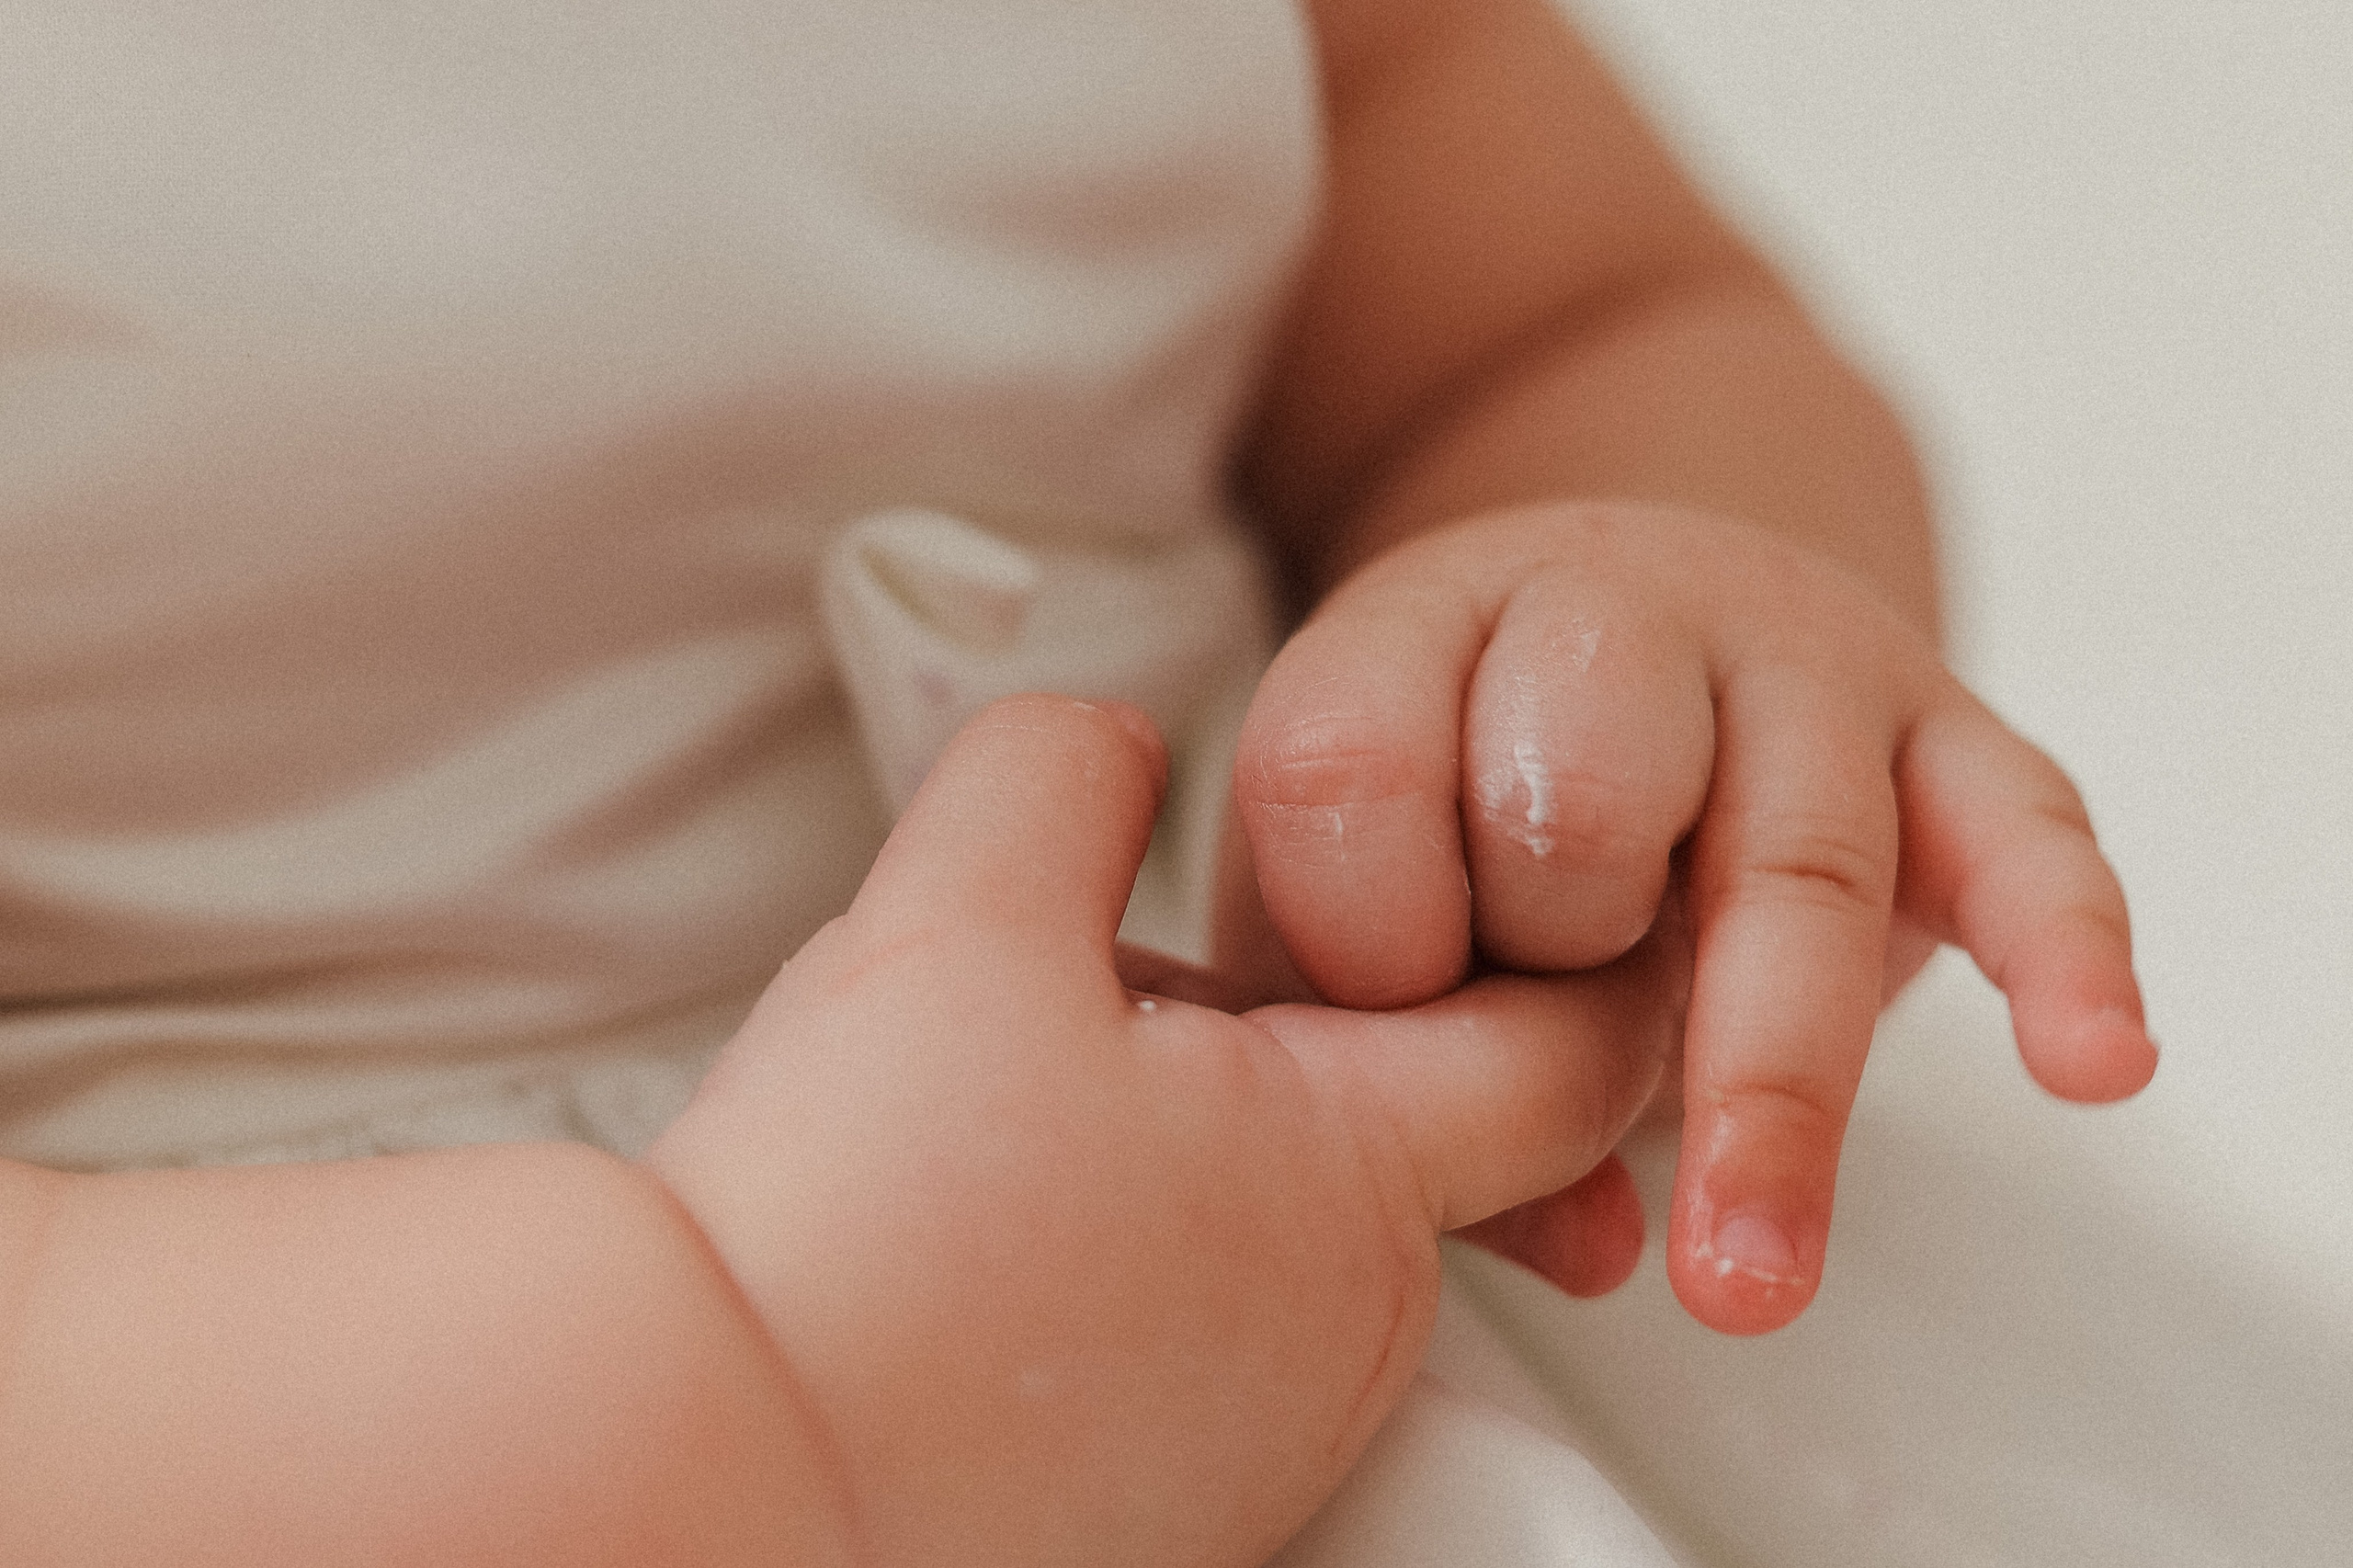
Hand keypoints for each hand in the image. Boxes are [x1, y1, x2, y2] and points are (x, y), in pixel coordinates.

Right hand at [647, 695, 1680, 1566]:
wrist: (712, 1473)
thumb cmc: (855, 1238)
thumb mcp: (962, 915)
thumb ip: (1064, 781)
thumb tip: (1108, 754)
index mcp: (1349, 1176)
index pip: (1574, 1045)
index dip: (1569, 940)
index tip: (1505, 878)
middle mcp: (1343, 1331)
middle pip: (1395, 1123)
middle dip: (1288, 1023)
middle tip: (1121, 985)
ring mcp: (1261, 1439)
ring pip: (1281, 1229)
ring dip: (1194, 1144)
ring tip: (1009, 1128)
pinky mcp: (1167, 1507)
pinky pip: (1199, 1340)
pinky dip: (1134, 1265)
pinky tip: (987, 1252)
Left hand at [1232, 503, 2157, 1334]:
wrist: (1615, 621)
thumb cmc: (1450, 798)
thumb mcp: (1353, 897)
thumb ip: (1386, 1060)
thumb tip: (1582, 1251)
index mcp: (1417, 637)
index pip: (1349, 771)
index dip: (1359, 936)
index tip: (1383, 1014)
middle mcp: (1612, 617)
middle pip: (1579, 794)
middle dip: (1556, 952)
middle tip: (1540, 1039)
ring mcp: (1796, 667)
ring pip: (1793, 850)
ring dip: (1769, 1082)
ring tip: (1747, 1281)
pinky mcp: (1949, 735)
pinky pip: (2026, 832)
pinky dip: (2063, 950)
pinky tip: (2088, 1062)